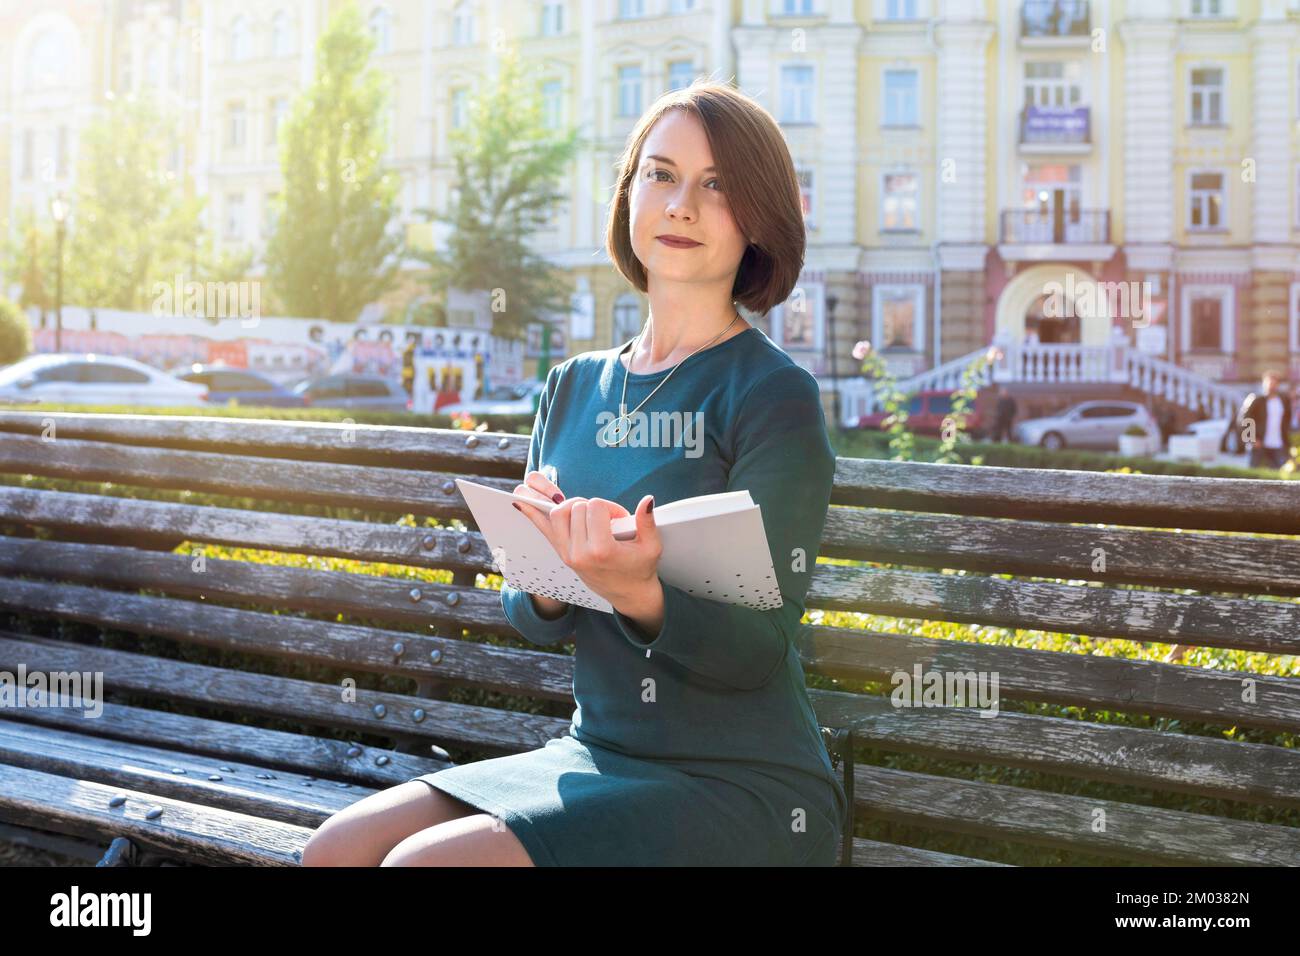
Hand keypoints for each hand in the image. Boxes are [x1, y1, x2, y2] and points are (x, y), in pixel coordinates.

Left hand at [513, 477, 661, 609]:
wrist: (628, 593)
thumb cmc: (641, 568)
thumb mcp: (651, 546)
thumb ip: (648, 522)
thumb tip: (647, 500)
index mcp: (601, 550)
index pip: (595, 507)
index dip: (611, 507)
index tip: (622, 519)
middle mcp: (580, 553)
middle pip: (575, 507)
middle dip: (593, 506)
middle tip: (608, 519)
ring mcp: (567, 554)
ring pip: (558, 513)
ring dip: (572, 506)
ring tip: (588, 514)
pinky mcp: (562, 554)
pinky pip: (543, 528)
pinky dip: (532, 513)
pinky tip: (519, 499)